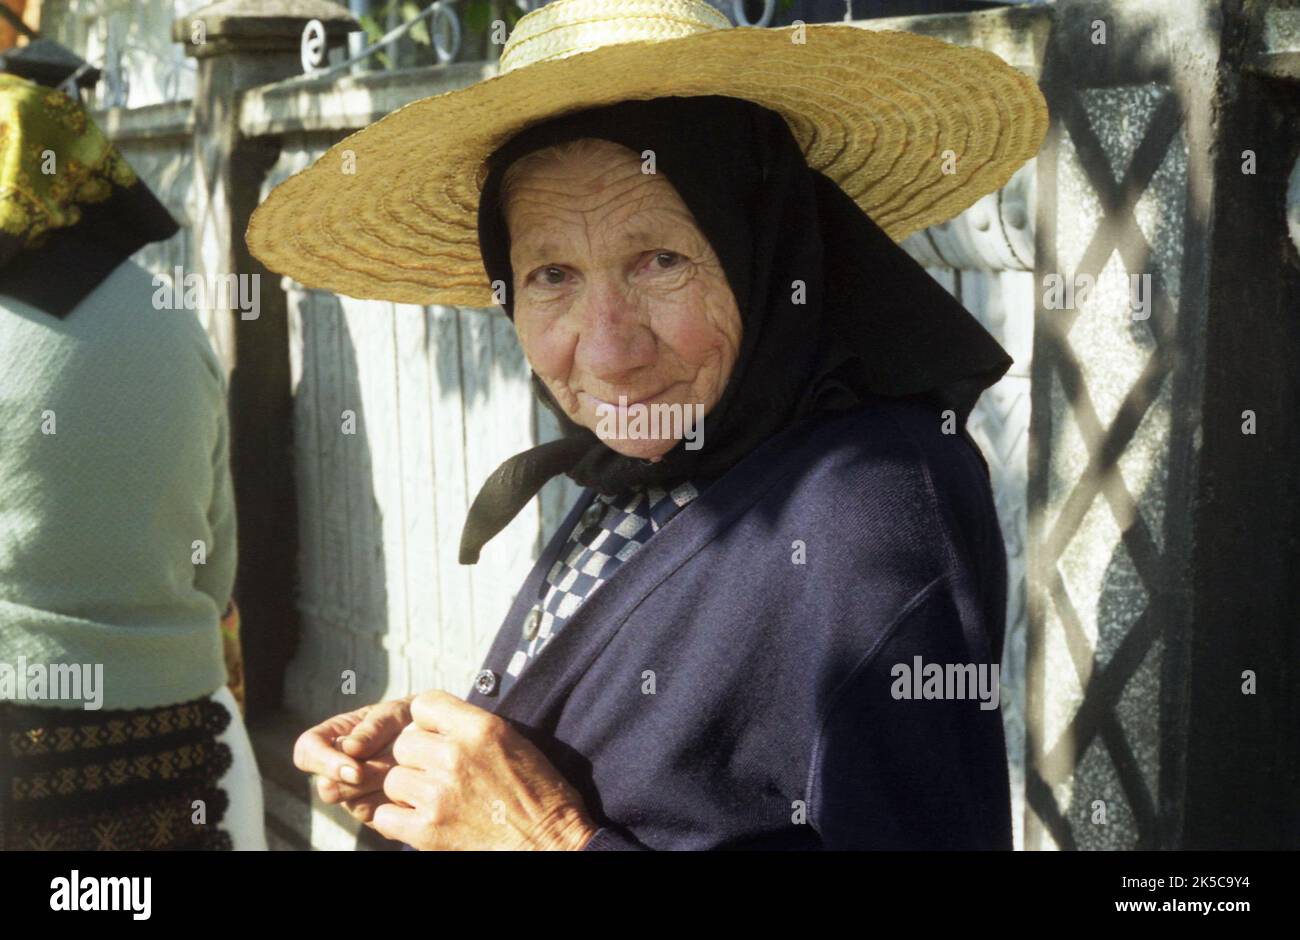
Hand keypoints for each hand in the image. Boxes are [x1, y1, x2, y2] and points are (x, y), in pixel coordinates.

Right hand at [292, 696, 414, 822]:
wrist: (439, 739)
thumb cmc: (412, 718)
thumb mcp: (395, 712)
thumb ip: (373, 726)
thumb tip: (348, 747)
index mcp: (333, 737)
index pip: (306, 751)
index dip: (324, 763)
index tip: (356, 770)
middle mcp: (338, 770)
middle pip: (330, 788)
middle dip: (364, 779)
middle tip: (395, 765)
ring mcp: (355, 795)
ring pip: (356, 806)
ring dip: (385, 788)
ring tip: (409, 768)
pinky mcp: (376, 813)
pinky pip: (380, 817)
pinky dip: (399, 803)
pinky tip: (415, 785)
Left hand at [371, 690, 597, 850]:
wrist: (551, 842)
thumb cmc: (540, 795)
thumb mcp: (513, 741)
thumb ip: (471, 727)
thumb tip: (435, 726)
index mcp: (480, 728)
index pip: (424, 705)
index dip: (427, 723)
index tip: (436, 737)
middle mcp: (456, 755)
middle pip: (404, 744)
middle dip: (417, 759)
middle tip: (437, 774)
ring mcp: (438, 793)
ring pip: (393, 779)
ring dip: (408, 790)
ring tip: (433, 799)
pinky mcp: (428, 830)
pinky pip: (385, 816)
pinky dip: (397, 820)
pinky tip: (419, 820)